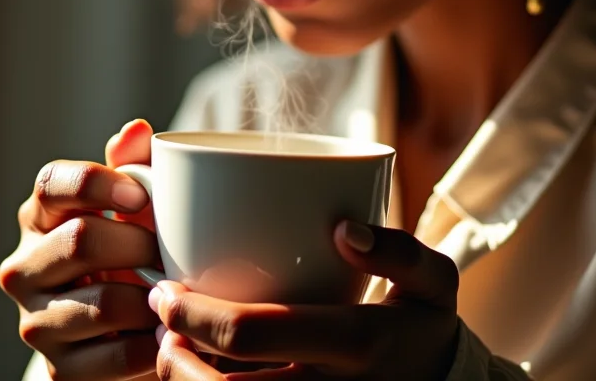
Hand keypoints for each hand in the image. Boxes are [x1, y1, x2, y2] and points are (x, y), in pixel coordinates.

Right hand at [0, 119, 163, 379]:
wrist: (123, 324)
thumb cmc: (130, 244)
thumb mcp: (133, 203)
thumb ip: (134, 164)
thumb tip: (135, 129)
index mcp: (40, 214)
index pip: (53, 183)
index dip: (98, 184)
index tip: (142, 197)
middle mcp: (24, 266)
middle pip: (81, 241)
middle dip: (139, 243)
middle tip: (171, 249)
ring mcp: (36, 321)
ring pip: (100, 304)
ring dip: (150, 297)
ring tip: (177, 289)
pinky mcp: (58, 368)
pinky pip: (112, 358)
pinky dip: (151, 343)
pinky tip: (171, 330)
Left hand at [151, 222, 459, 380]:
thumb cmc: (424, 331)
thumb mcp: (434, 281)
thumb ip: (399, 249)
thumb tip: (343, 229)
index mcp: (357, 344)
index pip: (253, 335)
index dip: (195, 315)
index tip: (168, 290)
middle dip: (172, 360)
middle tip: (161, 326)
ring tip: (171, 352)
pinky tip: (202, 378)